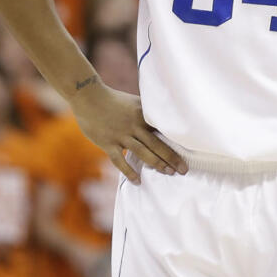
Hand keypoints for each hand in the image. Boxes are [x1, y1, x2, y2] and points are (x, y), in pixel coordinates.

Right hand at [70, 82, 186, 183]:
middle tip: (183, 169)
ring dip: (157, 164)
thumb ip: (146, 112)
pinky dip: (129, 171)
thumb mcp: (133, 102)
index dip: (175, 141)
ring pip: (143, 153)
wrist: (88, 96)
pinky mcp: (108, 143)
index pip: (162, 130)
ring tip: (168, 173)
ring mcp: (121, 135)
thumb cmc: (112, 99)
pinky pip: (120, 161)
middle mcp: (134, 125)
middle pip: (157, 144)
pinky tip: (137, 180)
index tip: (189, 150)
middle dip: (171, 157)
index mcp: (142, 115)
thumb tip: (161, 120)